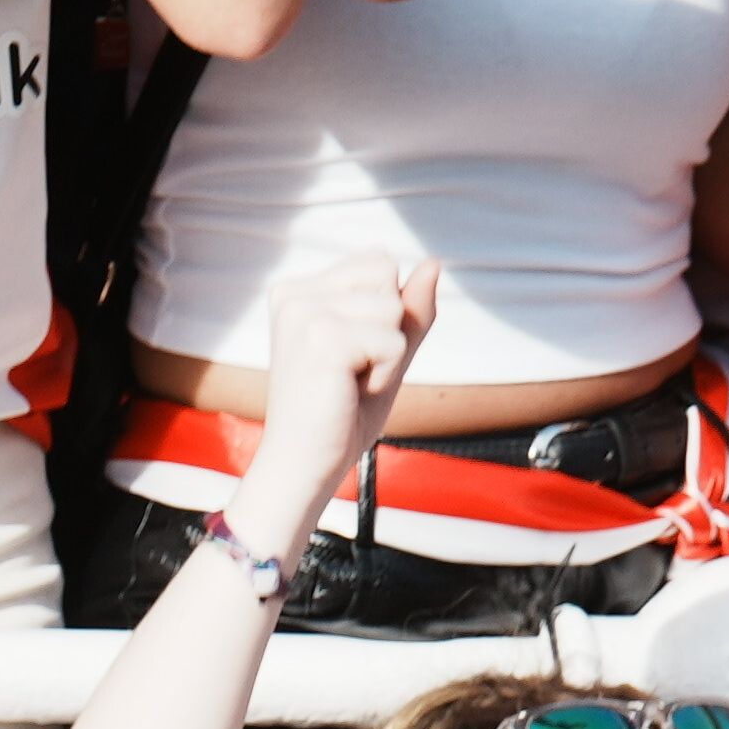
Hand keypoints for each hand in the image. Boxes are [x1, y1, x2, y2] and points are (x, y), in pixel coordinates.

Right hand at [225, 262, 439, 558]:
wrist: (303, 466)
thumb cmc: (339, 414)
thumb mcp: (384, 352)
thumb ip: (408, 308)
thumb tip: (433, 262)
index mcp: (299, 291)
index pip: (378, 262)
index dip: (385, 313)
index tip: (351, 354)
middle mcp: (294, 294)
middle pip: (386, 276)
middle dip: (388, 329)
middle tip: (351, 372)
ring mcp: (303, 313)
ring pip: (393, 307)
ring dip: (387, 354)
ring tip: (349, 383)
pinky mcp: (321, 338)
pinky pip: (393, 341)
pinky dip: (386, 374)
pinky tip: (349, 393)